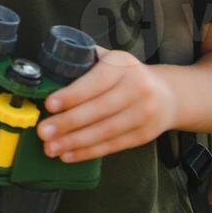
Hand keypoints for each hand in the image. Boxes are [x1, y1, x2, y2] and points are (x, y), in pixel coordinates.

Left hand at [37, 49, 177, 161]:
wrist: (168, 94)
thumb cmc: (126, 74)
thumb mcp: (111, 58)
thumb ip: (85, 59)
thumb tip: (50, 67)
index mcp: (122, 66)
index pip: (95, 82)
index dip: (72, 95)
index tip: (50, 104)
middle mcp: (137, 88)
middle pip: (98, 109)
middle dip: (68, 123)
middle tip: (43, 131)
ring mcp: (143, 114)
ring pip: (105, 131)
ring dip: (74, 142)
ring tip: (51, 147)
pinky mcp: (144, 135)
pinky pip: (112, 145)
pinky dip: (88, 152)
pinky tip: (68, 154)